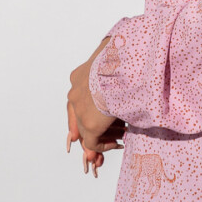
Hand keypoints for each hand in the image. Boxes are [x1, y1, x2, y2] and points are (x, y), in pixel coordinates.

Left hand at [66, 37, 126, 172]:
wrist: (126, 65)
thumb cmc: (126, 56)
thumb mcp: (114, 56)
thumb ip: (112, 64)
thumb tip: (121, 61)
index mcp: (79, 76)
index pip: (79, 98)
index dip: (90, 109)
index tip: (103, 116)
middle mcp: (75, 93)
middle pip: (79, 115)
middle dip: (93, 125)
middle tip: (109, 132)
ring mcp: (80, 109)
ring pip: (86, 129)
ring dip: (103, 134)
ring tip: (120, 135)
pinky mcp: (89, 124)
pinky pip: (92, 143)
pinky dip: (103, 146)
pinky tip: (117, 143)